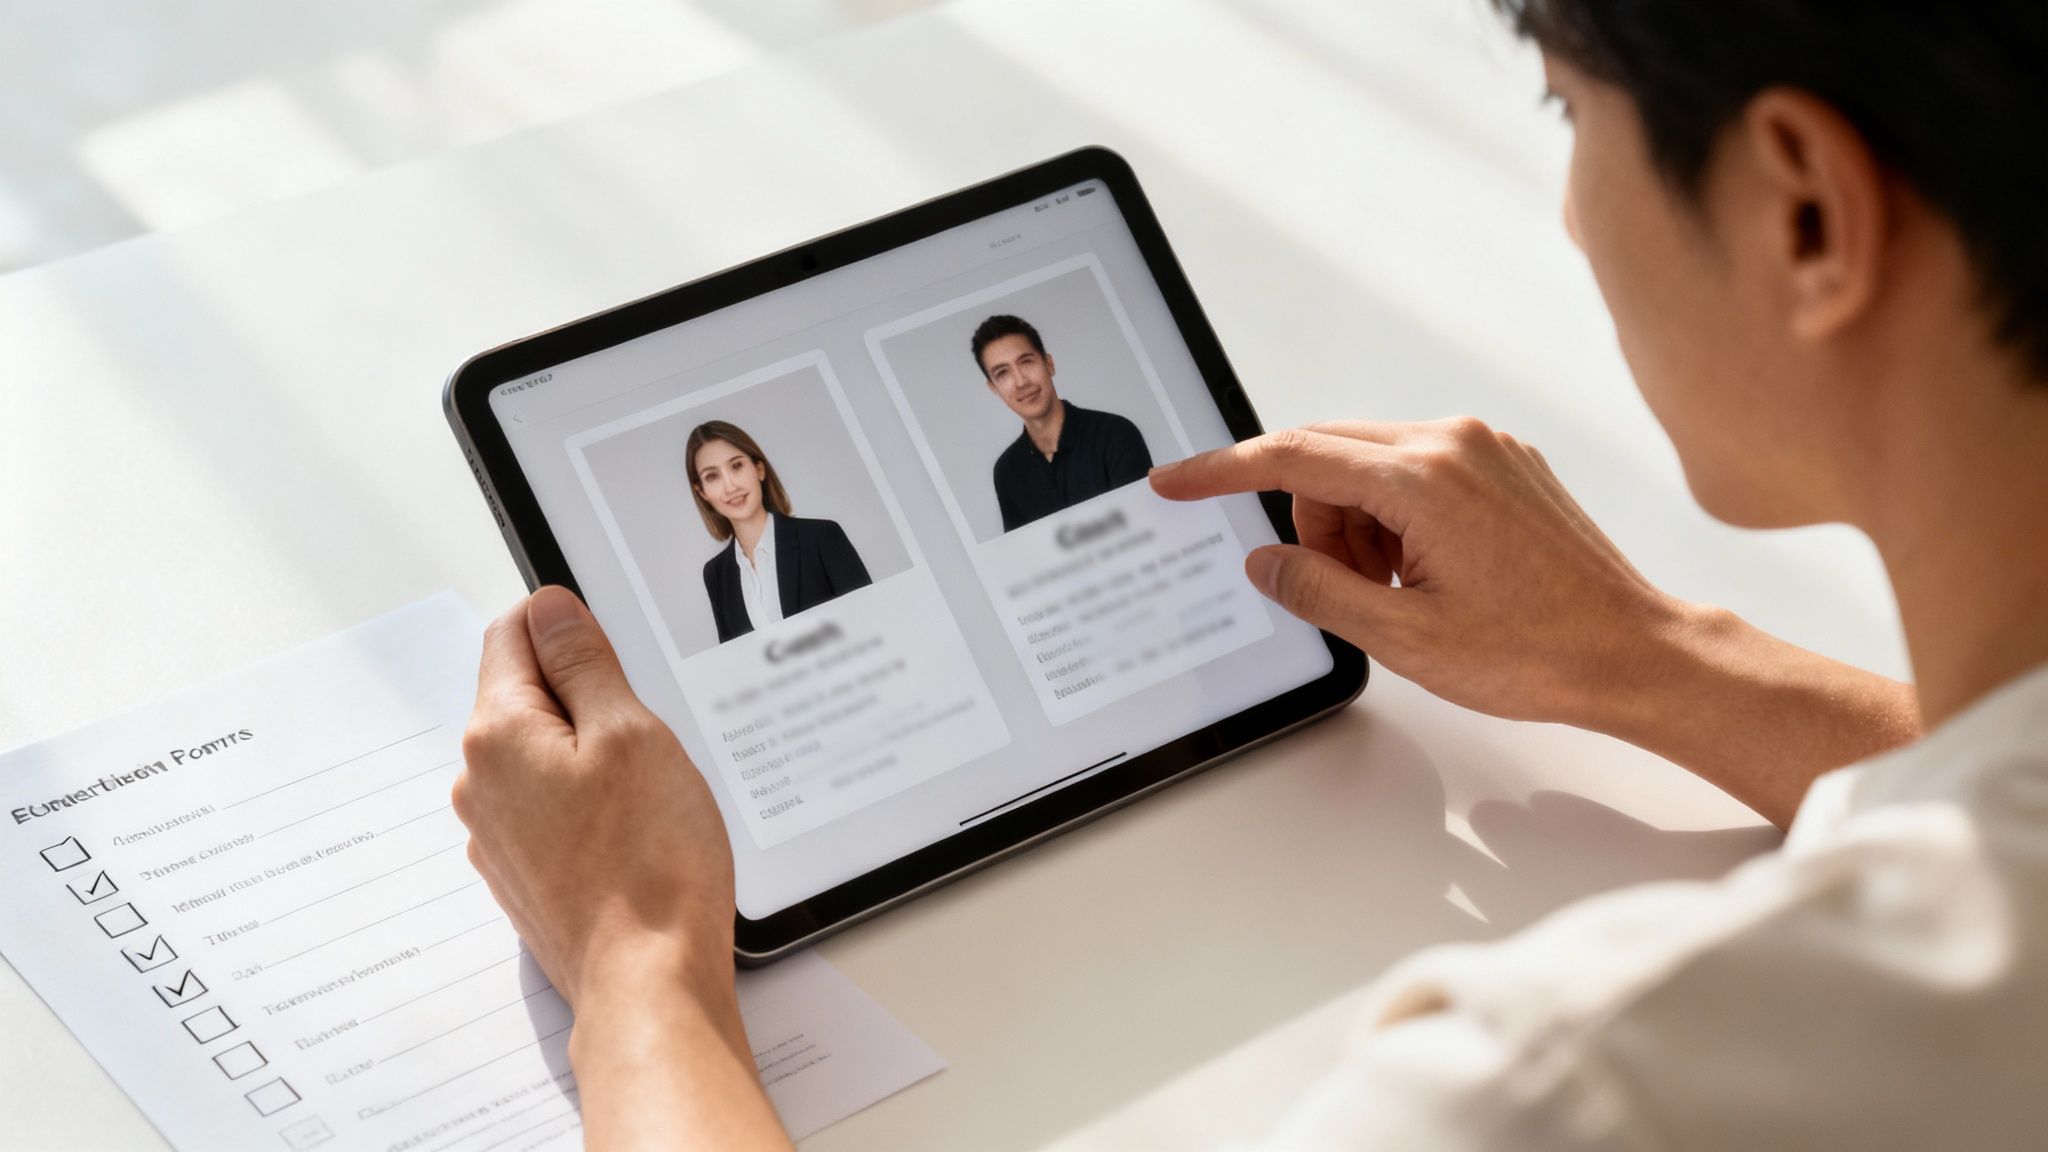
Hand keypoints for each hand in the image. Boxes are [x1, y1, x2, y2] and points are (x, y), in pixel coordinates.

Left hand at [455, 588, 789, 1149]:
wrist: (648, 984)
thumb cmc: (649, 866)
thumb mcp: (632, 732)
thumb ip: (585, 662)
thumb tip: (550, 609)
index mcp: (498, 735)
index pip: (513, 633)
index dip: (569, 626)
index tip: (615, 651)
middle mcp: (480, 783)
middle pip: (527, 696)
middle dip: (588, 698)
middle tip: (647, 736)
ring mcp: (498, 835)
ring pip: (544, 756)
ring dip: (593, 755)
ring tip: (648, 796)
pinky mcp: (524, 876)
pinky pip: (552, 809)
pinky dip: (592, 805)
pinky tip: (635, 835)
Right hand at [1150, 418, 1915, 826]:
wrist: (1634, 653)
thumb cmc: (1537, 652)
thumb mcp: (1403, 638)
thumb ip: (1317, 590)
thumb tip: (1265, 561)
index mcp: (1424, 478)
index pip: (1293, 457)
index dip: (1222, 471)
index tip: (1176, 482)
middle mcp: (1453, 442)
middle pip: (1327, 456)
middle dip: (1307, 521)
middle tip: (1333, 587)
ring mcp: (1483, 447)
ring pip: (1368, 466)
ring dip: (1354, 524)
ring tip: (1397, 593)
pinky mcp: (1503, 463)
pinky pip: (1414, 473)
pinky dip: (1393, 518)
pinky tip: (1422, 574)